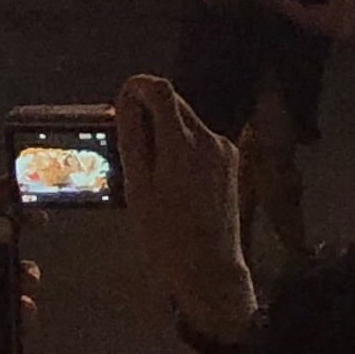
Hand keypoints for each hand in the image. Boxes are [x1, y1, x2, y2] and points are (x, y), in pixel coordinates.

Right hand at [118, 72, 256, 337]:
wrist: (210, 268)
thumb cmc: (165, 236)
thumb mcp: (138, 189)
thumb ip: (133, 140)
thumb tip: (126, 102)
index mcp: (182, 143)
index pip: (161, 89)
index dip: (138, 85)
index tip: (122, 97)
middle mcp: (209, 137)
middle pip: (175, 103)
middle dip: (150, 109)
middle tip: (126, 135)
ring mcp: (224, 148)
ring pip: (189, 121)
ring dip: (166, 128)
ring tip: (147, 165)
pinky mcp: (232, 160)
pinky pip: (201, 140)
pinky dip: (183, 144)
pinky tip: (171, 176)